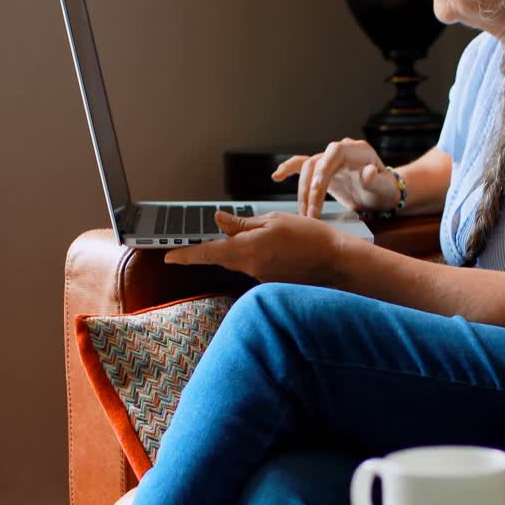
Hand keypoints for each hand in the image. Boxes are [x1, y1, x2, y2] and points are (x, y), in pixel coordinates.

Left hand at [163, 210, 346, 285]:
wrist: (336, 262)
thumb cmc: (309, 237)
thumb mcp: (274, 220)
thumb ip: (244, 224)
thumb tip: (219, 220)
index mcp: (248, 248)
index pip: (208, 252)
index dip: (186, 255)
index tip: (168, 257)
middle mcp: (250, 267)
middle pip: (225, 256)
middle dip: (225, 246)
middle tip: (240, 232)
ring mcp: (260, 278)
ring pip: (242, 262)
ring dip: (249, 250)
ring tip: (278, 240)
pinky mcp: (270, 284)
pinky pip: (257, 268)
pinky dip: (263, 258)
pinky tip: (284, 251)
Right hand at [271, 138, 400, 217]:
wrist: (382, 194)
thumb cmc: (385, 190)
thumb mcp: (385, 188)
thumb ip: (376, 181)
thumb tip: (367, 171)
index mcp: (358, 151)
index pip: (336, 151)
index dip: (324, 167)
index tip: (317, 187)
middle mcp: (341, 151)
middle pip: (317, 163)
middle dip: (311, 189)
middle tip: (311, 214)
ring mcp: (330, 160)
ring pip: (307, 169)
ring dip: (303, 192)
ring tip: (304, 214)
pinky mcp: (322, 170)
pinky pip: (302, 165)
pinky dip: (289, 169)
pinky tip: (276, 177)